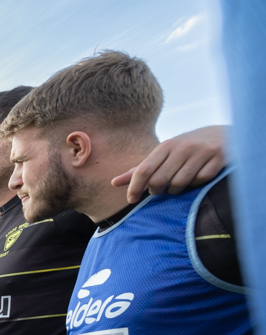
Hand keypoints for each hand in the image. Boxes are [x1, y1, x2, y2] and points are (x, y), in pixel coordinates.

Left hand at [112, 125, 226, 202]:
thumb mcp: (161, 155)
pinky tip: (196, 177)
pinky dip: (196, 184)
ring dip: (175, 190)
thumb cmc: (184, 149)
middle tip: (160, 189)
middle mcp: (182, 147)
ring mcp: (201, 152)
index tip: (131, 200)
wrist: (221, 135)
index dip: (134, 187)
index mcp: (165, 146)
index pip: (143, 170)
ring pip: (179, 184)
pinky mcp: (218, 158)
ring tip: (177, 184)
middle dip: (156, 190)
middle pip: (159, 181)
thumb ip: (139, 170)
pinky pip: (200, 181)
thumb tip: (114, 183)